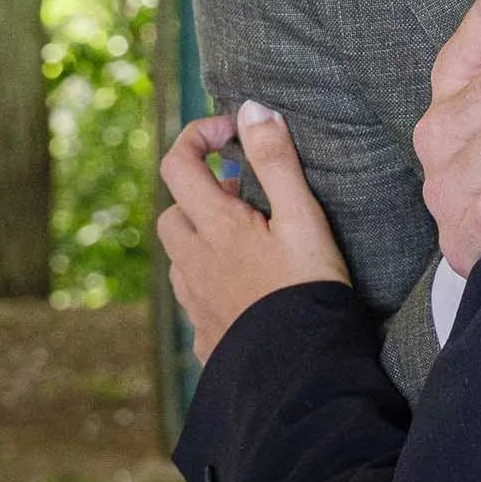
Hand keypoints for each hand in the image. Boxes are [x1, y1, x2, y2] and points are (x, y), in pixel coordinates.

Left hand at [158, 103, 350, 362]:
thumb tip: (251, 108)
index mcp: (214, 227)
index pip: (178, 164)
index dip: (198, 136)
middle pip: (172, 212)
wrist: (300, 372)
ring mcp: (194, 302)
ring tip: (249, 238)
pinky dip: (211, 276)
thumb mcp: (303, 216)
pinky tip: (246, 284)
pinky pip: (194, 294)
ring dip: (204, 236)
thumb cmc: (308, 289)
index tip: (234, 134)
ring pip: (180, 255)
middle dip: (202, 193)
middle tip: (248, 194)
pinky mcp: (205, 335)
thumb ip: (276, 160)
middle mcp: (193, 262)